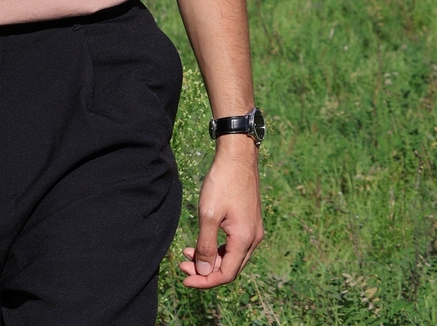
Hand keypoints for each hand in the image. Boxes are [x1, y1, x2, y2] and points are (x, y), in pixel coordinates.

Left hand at [179, 135, 262, 288]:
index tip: (185, 279)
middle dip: (206, 271)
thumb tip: (204, 271)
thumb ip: (206, 245)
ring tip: (187, 254)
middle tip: (182, 266)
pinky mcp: (249, 220)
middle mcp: (253, 238)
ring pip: (232, 256)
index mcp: (245, 239)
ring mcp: (253, 229)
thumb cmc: (222, 182)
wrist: (237, 156)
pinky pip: (234, 243)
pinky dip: (218, 247)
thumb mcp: (208, 214)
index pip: (226, 274)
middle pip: (230, 267)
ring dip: (211, 259)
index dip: (205, 281)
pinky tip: (202, 241)